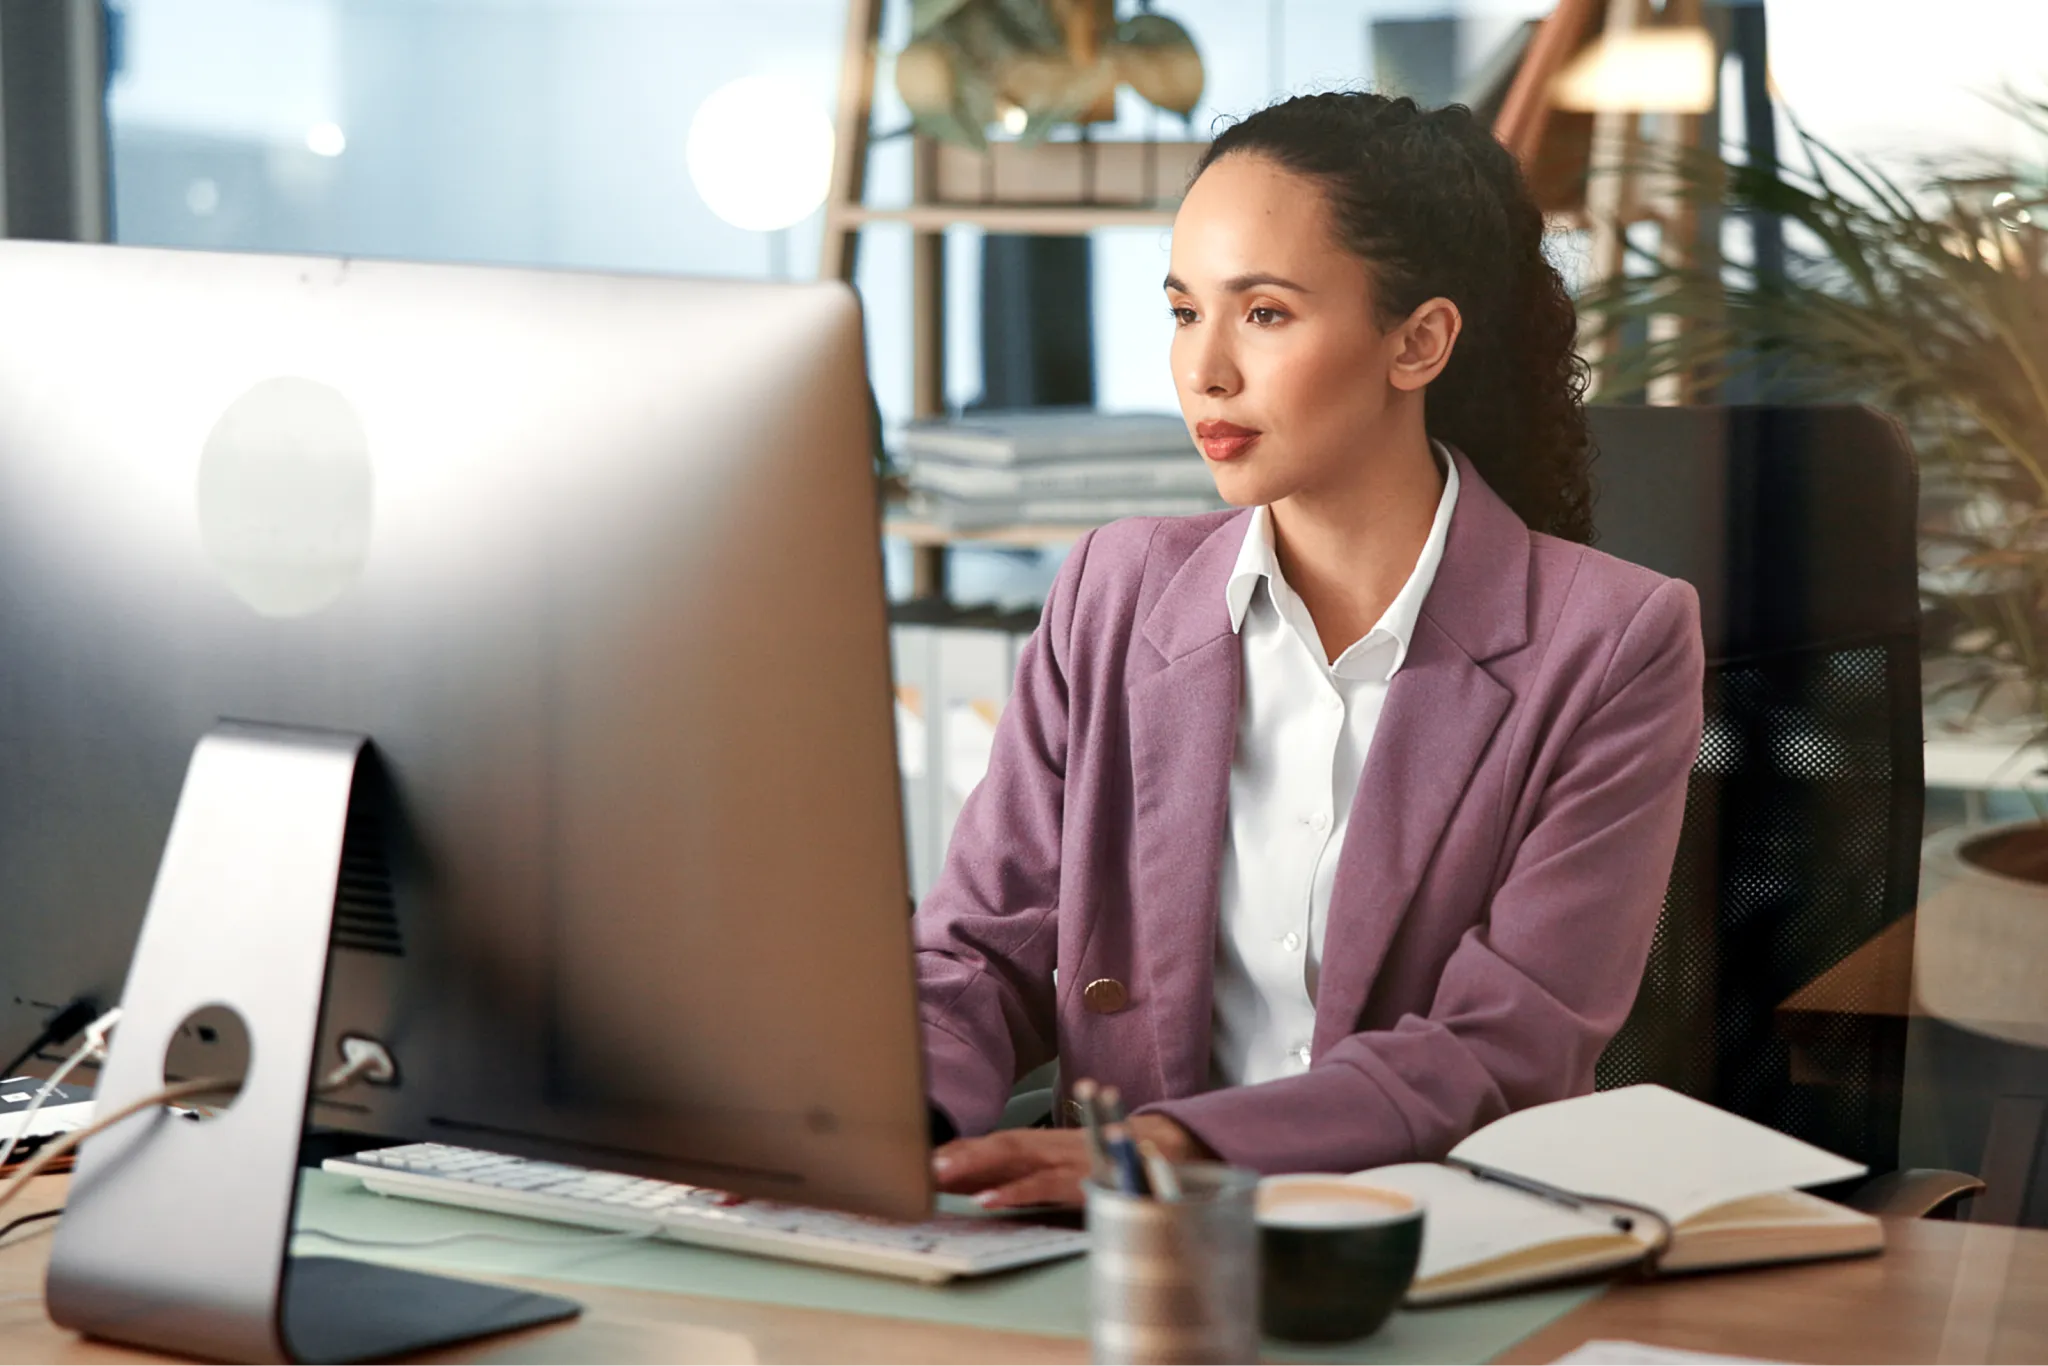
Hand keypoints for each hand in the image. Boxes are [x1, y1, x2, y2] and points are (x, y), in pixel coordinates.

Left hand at [931, 1114, 1210, 1209]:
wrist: (1176, 1151)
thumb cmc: (1117, 1162)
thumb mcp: (1071, 1164)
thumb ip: (1030, 1172)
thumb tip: (978, 1187)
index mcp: (1049, 1142)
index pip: (998, 1142)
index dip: (961, 1149)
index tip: (921, 1159)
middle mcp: (1055, 1143)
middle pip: (1000, 1143)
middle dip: (958, 1153)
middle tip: (918, 1165)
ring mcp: (1070, 1157)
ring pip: (1016, 1156)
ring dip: (975, 1164)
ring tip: (940, 1175)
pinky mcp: (1086, 1178)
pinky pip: (1045, 1184)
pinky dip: (1016, 1189)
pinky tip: (989, 1198)